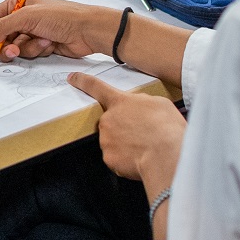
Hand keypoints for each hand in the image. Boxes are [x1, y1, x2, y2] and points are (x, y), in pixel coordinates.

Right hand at [0, 0, 120, 61]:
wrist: (87, 30)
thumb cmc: (61, 16)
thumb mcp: (27, 17)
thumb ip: (1, 28)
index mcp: (17, 4)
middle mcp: (22, 17)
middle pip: (1, 36)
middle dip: (9, 45)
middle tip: (15, 50)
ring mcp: (31, 32)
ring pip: (15, 48)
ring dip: (28, 48)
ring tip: (43, 41)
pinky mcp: (40, 45)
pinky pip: (29, 53)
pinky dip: (38, 50)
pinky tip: (50, 44)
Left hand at [68, 73, 186, 187]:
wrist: (166, 155)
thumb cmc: (167, 128)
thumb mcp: (159, 103)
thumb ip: (142, 103)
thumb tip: (138, 110)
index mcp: (120, 102)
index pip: (96, 87)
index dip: (82, 81)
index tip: (72, 78)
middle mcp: (108, 120)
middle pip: (111, 122)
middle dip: (124, 127)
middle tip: (144, 134)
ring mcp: (106, 140)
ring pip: (114, 142)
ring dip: (126, 145)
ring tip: (147, 147)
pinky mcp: (109, 159)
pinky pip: (117, 159)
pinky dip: (127, 160)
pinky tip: (141, 158)